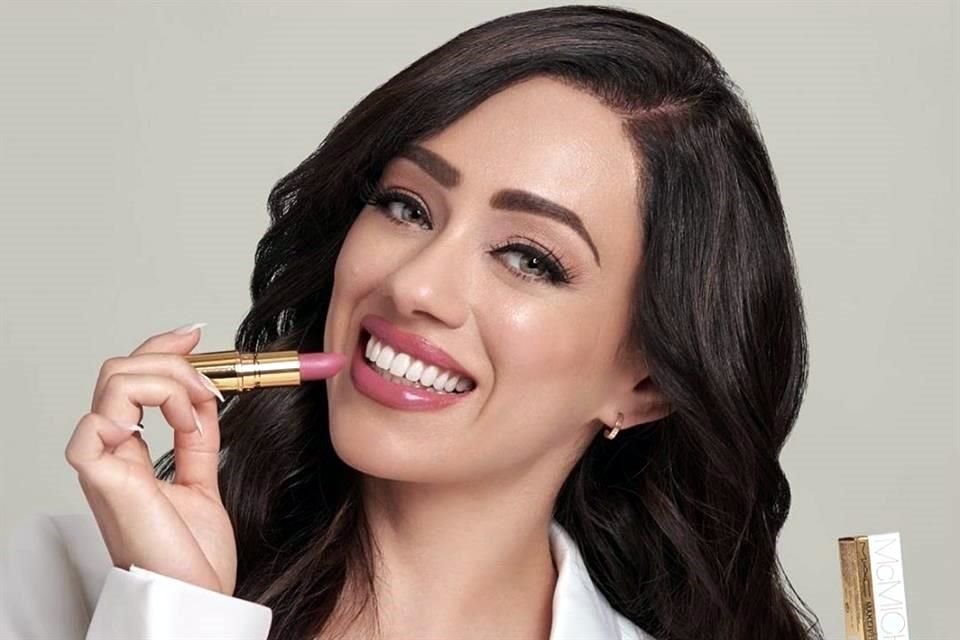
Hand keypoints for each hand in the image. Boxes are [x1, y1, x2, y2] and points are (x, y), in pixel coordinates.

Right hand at [65, 323, 236, 595]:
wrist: (195, 595)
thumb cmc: (192, 555)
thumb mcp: (202, 481)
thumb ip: (197, 441)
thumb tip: (205, 398)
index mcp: (128, 453)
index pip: (132, 379)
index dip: (161, 348)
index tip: (197, 335)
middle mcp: (110, 452)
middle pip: (120, 369)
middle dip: (172, 359)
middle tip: (211, 383)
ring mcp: (102, 462)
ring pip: (113, 380)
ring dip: (169, 378)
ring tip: (202, 409)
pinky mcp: (100, 475)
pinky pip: (98, 419)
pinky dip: (151, 404)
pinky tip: (184, 428)